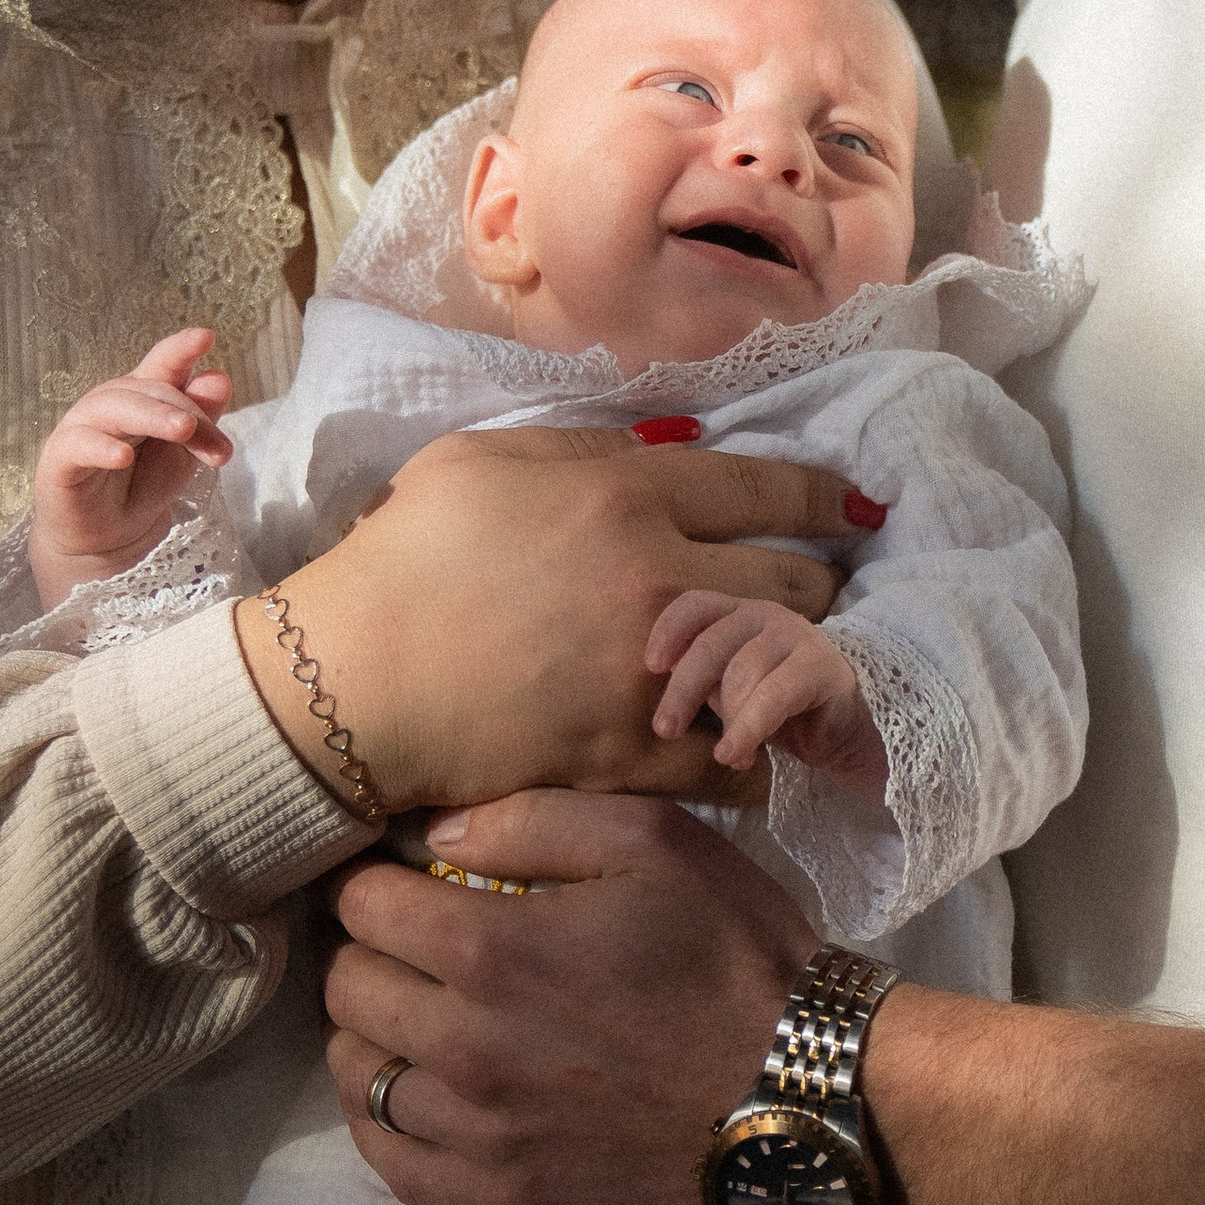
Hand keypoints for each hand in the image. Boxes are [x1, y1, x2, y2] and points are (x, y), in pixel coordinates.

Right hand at [32, 326, 231, 602]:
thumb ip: (200, 418)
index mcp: (143, 396)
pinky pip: (79, 444)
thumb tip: (219, 376)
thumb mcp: (182, 454)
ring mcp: (83, 427)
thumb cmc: (143, 486)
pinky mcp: (60, 459)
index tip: (205, 337)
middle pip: (149, 390)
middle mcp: (111, 403)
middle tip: (218, 445)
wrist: (109, 539)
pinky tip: (122, 456)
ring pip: (115, 408)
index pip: (162, 364)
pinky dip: (101, 446)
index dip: (180, 349)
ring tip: (182, 430)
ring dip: (152, 417)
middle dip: (187, 413)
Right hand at [237, 429, 881, 817]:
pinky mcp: (642, 758)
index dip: (821, 495)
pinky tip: (764, 744)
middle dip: (823, 583)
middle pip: (799, 581)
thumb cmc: (400, 560)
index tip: (853, 506)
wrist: (350, 684)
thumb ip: (583, 444)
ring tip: (810, 667)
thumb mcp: (480, 459)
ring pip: (781, 670)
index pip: (765, 485)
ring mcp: (659, 676)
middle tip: (828, 589)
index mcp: (625, 494)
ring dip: (802, 667)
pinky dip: (761, 752)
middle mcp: (662, 579)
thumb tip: (673, 443)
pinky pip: (742, 762)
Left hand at [324, 790, 817, 1204]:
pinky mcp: (504, 1194)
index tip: (395, 875)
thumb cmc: (735, 953)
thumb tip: (437, 834)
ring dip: (368, 1031)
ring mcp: (479, 1130)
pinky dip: (380, 1121)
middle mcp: (464, 1044)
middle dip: (366, 947)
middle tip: (406, 937)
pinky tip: (411, 1091)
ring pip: (355, 1075)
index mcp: (491, 949)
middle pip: (347, 987)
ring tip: (408, 1009)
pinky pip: (390, 1162)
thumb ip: (533, 819)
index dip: (370, 878)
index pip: (361, 905)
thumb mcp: (656, 842)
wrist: (803, 1092)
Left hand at [648, 591, 888, 802]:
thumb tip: (669, 691)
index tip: (652, 667)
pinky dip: (748, 729)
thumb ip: (704, 682)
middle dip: (683, 689)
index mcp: (738, 614)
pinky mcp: (820, 667)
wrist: (844, 727)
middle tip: (666, 729)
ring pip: (743, 671)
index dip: (669, 630)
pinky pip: (773, 696)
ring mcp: (796, 637)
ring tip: (726, 754)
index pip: (696, 605)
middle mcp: (766, 615)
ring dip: (727, 719)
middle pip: (712, 643)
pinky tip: (735, 755)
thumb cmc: (779, 707)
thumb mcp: (731, 692)